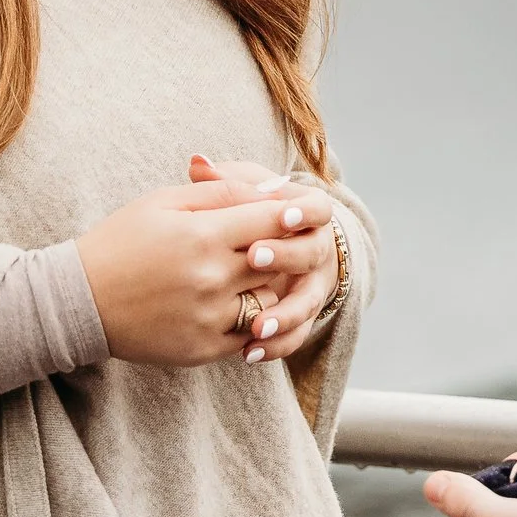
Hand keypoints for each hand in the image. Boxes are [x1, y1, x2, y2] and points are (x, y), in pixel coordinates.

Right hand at [73, 165, 333, 367]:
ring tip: (251, 274)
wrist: (78, 301)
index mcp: (202, 235)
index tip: (305, 208)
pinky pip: (249, 335)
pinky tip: (237, 306)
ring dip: (266, 285)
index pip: (272, 220)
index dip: (294, 211)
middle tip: (288, 239)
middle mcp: (211, 278)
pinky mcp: (204, 349)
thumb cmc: (119, 242)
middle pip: (277, 260)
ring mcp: (210, 318)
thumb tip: (267, 189)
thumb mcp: (162, 202)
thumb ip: (217, 193)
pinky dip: (252, 320)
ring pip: (269, 299)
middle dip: (285, 247)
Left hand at [186, 155, 342, 363]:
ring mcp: (310, 287)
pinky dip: (276, 345)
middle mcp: (315, 251)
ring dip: (284, 315)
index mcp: (306, 215)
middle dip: (286, 257)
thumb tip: (198, 164)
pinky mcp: (300, 318)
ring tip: (256, 326)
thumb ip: (224, 182)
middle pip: (312, 254)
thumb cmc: (245, 215)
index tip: (283, 214)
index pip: (319, 209)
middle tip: (254, 258)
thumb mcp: (240, 194)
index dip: (304, 211)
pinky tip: (249, 352)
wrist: (258, 252)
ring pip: (308, 304)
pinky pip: (296, 336)